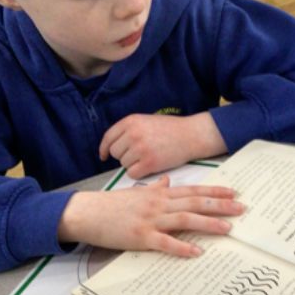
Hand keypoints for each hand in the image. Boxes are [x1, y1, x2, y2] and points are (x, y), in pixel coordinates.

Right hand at [57, 176, 243, 256]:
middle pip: (194, 203)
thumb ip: (154, 187)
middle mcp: (158, 204)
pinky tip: (197, 252)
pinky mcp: (140, 237)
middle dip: (219, 205)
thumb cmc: (112, 204)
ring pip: (184, 220)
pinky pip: (165, 243)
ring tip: (228, 229)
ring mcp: (150, 220)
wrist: (88, 212)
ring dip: (207, 224)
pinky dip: (181, 248)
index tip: (232, 193)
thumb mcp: (136, 192)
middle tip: (241, 208)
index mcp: (158, 194)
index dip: (213, 192)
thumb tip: (167, 181)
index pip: (191, 190)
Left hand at [99, 112, 226, 178]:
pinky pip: (132, 174)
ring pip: (124, 164)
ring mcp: (141, 148)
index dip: (104, 149)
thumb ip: (129, 130)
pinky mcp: (149, 163)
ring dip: (133, 164)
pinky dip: (139, 173)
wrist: (191, 135)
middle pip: (115, 153)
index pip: (108, 138)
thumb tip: (112, 146)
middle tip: (139, 155)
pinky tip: (149, 167)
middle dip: (124, 156)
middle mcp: (133, 134)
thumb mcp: (146, 121)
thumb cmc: (170, 129)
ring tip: (148, 157)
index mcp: (131, 121)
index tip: (103, 156)